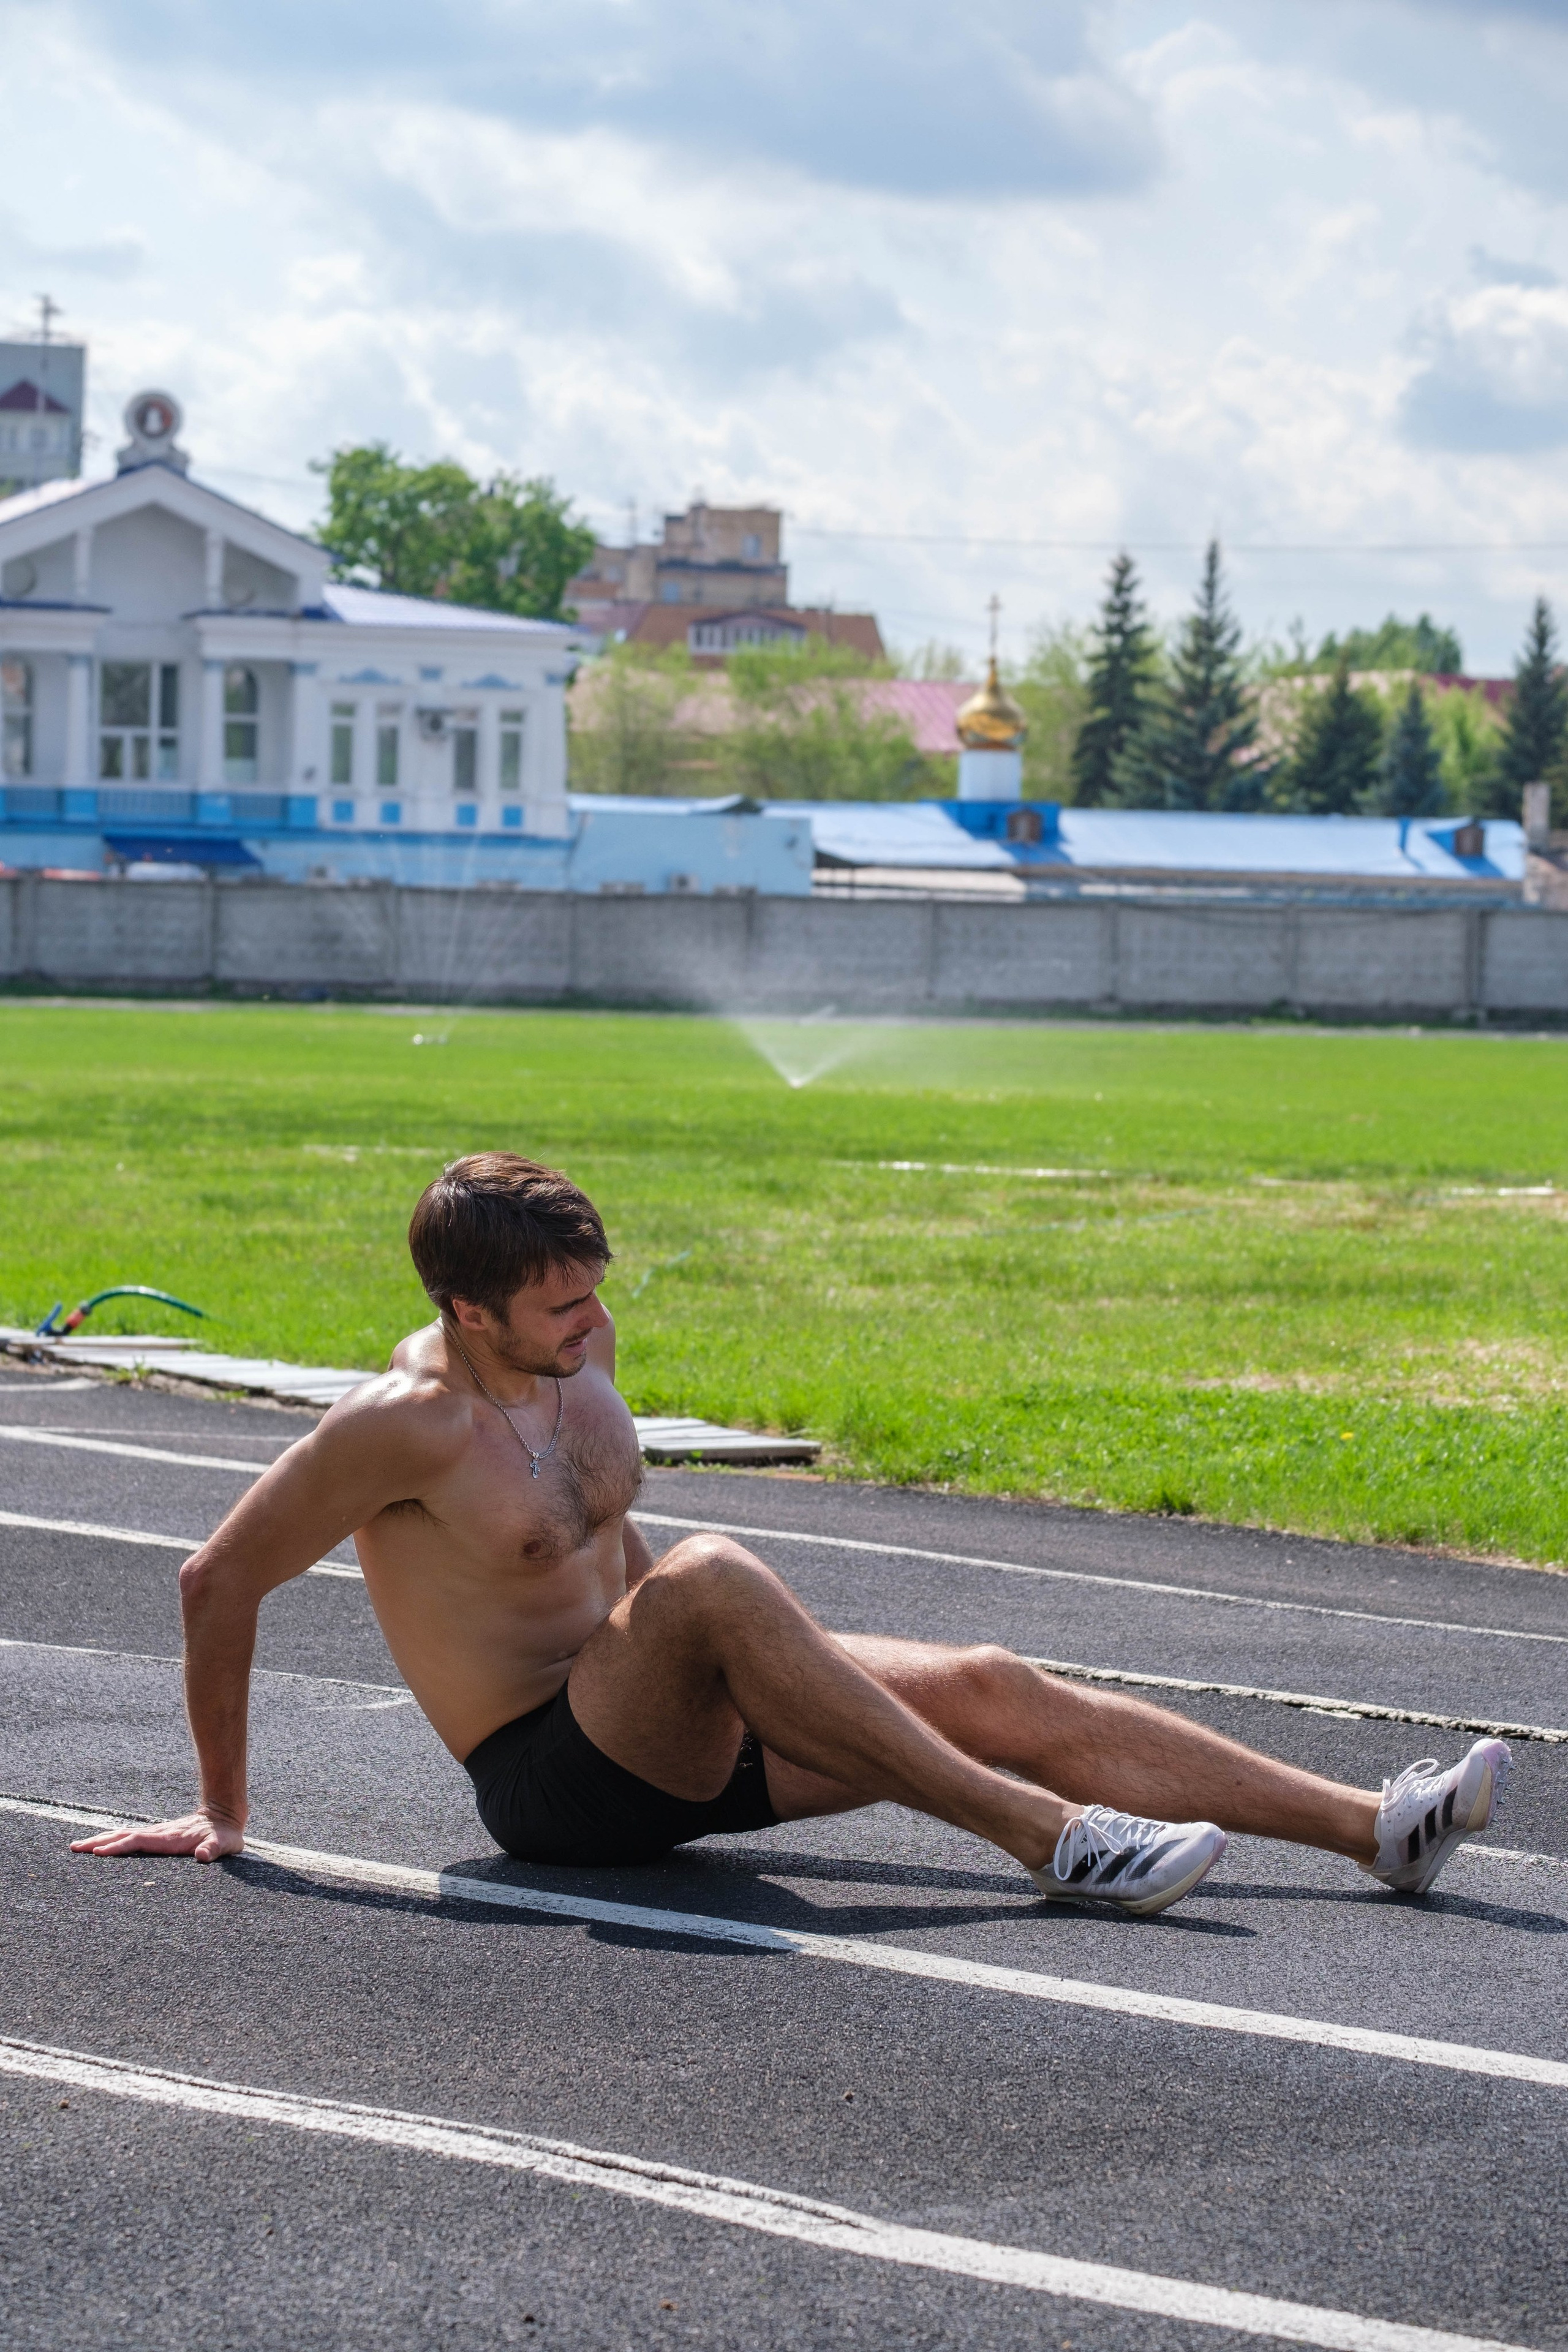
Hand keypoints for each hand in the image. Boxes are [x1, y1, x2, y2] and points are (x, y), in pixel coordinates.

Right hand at [70, 1809, 244, 1863]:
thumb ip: (214, 1849)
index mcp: (169, 1839)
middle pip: (123, 1836)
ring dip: (100, 1840)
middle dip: (98, 1842)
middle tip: (74, 1848)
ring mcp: (156, 1834)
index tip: (98, 1852)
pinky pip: (129, 1838)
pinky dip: (112, 1841)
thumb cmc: (225, 1835)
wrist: (224, 1816)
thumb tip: (203, 1855)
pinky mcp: (156, 1837)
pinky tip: (100, 1846)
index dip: (119, 1847)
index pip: (138, 1841)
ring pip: (123, 1836)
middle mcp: (158, 1834)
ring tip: (78, 1846)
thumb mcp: (225, 1844)